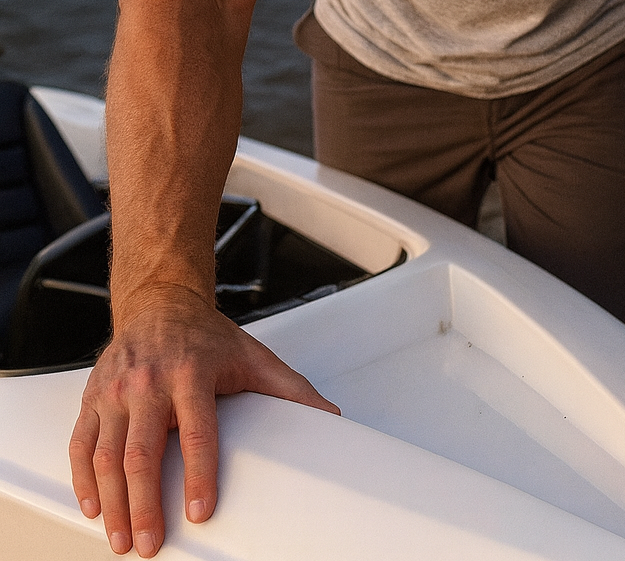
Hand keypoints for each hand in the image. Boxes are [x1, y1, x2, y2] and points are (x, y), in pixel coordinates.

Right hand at [69, 285, 339, 556]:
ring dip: (112, 503)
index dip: (199, 474)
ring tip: (122, 539)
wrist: (160, 302)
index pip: (197, 431)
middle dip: (144, 505)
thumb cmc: (205, 336)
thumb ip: (291, 390)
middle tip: (150, 543)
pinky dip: (83, 481)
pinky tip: (95, 508)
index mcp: (191, 371)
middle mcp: (149, 381)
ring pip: (106, 455)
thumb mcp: (253, 356)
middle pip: (142, 452)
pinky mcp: (93, 397)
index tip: (201, 511)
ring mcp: (116, 390)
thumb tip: (329, 418)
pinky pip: (80, 444)